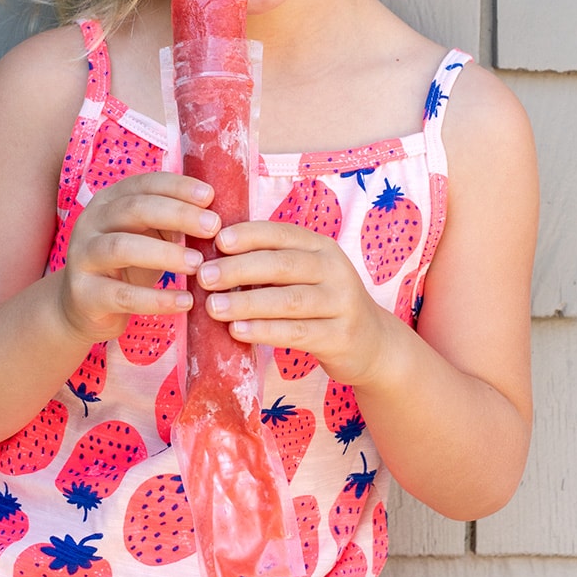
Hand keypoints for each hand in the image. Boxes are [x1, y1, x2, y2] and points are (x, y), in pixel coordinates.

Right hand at [59, 172, 219, 344]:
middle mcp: (90, 222)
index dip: (177, 187)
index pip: (143, 184)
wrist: (82, 308)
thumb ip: (171, 223)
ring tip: (198, 264)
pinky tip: (185, 301)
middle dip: (177, 215)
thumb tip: (215, 216)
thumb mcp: (146, 237)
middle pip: (133, 210)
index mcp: (108, 201)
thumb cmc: (125, 266)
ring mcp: (82, 257)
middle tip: (213, 227)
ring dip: (165, 254)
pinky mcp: (84, 293)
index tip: (209, 196)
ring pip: (122, 248)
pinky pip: (122, 295)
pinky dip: (156, 299)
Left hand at [197, 220, 399, 387]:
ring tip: (213, 307)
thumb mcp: (305, 275)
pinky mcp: (339, 337)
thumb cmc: (322, 303)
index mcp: (322, 247)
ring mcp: (341, 304)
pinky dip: (264, 331)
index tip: (217, 240)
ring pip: (288, 300)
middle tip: (204, 277)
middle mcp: (335, 270)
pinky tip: (238, 331)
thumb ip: (271, 263)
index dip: (250, 235)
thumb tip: (212, 256)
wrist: (371, 343)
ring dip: (247, 303)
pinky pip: (296, 332)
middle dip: (240, 269)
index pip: (283, 234)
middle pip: (283, 265)